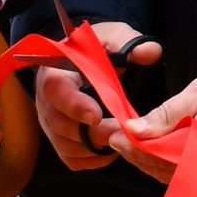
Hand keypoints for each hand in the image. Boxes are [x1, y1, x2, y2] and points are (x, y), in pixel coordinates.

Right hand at [32, 20, 162, 171]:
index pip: (55, 91)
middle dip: (92, 133)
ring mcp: (51, 123)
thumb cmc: (98, 49)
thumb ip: (130, 43)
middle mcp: (46, 101)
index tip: (96, 116)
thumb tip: (150, 52)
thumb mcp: (113, 37)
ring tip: (122, 139)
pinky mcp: (60, 139)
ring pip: (66, 146)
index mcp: (55, 72)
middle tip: (122, 132)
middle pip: (60, 125)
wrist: (84, 62)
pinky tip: (113, 149)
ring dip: (95, 148)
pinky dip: (93, 159)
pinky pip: (72, 159)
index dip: (74, 106)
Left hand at [121, 68, 196, 183]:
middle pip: (164, 169)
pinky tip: (154, 151)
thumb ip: (166, 116)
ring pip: (174, 175)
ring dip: (149, 160)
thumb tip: (134, 131)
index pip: (160, 154)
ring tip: (129, 144)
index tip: (115, 134)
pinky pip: (188, 175)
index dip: (134, 145)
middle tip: (114, 138)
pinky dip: (168, 164)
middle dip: (137, 154)